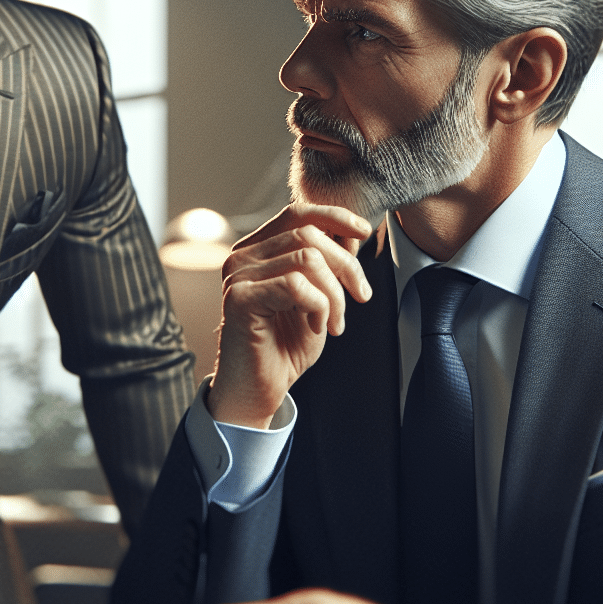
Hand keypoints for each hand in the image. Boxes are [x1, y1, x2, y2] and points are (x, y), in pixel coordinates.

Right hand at [209, 203, 372, 426]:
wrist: (259, 389)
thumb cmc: (284, 345)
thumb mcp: (318, 298)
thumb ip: (329, 263)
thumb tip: (351, 232)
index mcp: (257, 250)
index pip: (296, 213)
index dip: (334, 216)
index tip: (364, 232)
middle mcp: (242, 257)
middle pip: (308, 234)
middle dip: (347, 266)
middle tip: (361, 298)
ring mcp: (238, 275)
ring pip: (307, 258)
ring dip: (335, 293)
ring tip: (335, 322)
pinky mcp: (240, 298)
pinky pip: (296, 285)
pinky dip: (319, 307)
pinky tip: (317, 328)